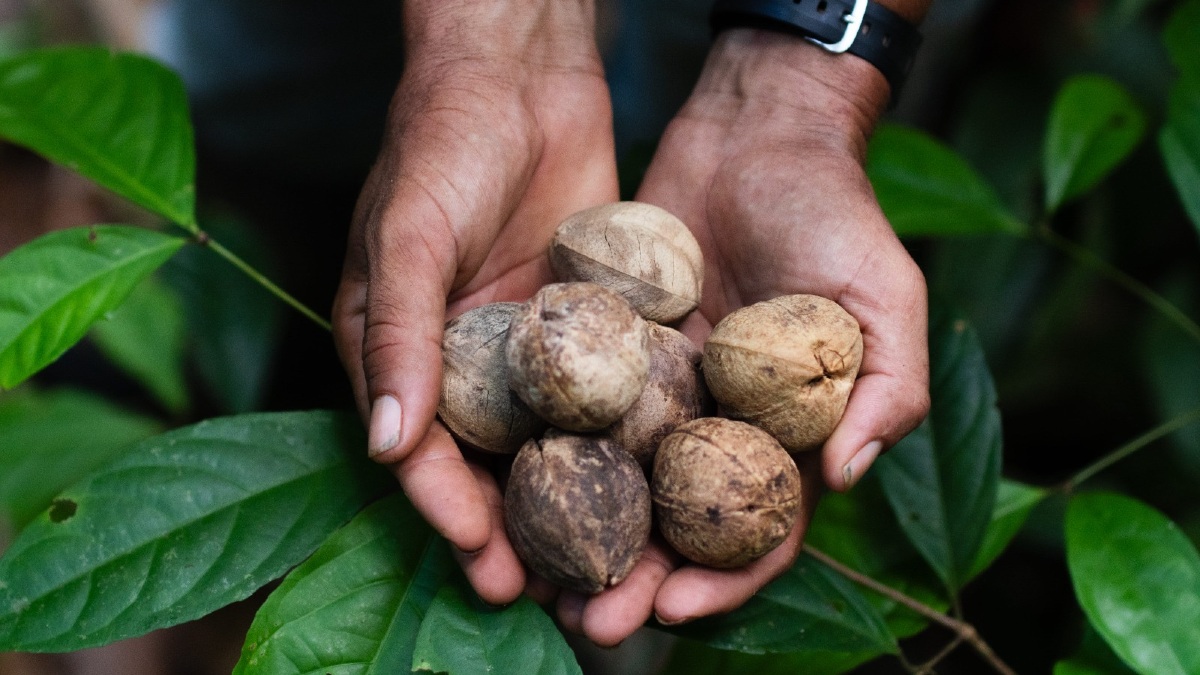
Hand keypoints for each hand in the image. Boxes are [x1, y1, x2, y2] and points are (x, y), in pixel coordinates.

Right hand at [332, 0, 617, 604]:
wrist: (521, 73)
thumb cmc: (443, 141)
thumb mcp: (409, 233)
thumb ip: (398, 335)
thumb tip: (388, 448)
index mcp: (400, 349)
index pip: (421, 449)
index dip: (448, 509)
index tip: (484, 562)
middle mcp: (462, 359)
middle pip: (488, 461)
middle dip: (516, 526)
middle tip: (551, 590)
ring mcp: (526, 345)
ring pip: (549, 440)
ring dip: (572, 499)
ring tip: (606, 558)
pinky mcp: (583, 323)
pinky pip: (600, 390)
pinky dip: (617, 436)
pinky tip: (651, 479)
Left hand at [554, 28, 929, 644]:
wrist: (758, 133)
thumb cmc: (836, 214)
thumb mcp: (886, 297)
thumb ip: (886, 387)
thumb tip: (842, 476)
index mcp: (786, 434)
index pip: (758, 529)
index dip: (723, 579)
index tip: (676, 610)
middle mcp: (718, 423)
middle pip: (674, 522)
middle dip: (634, 578)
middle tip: (587, 623)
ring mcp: (661, 388)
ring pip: (616, 479)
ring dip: (580, 533)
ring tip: (534, 577)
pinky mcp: (613, 346)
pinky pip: (577, 405)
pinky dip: (548, 448)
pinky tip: (507, 483)